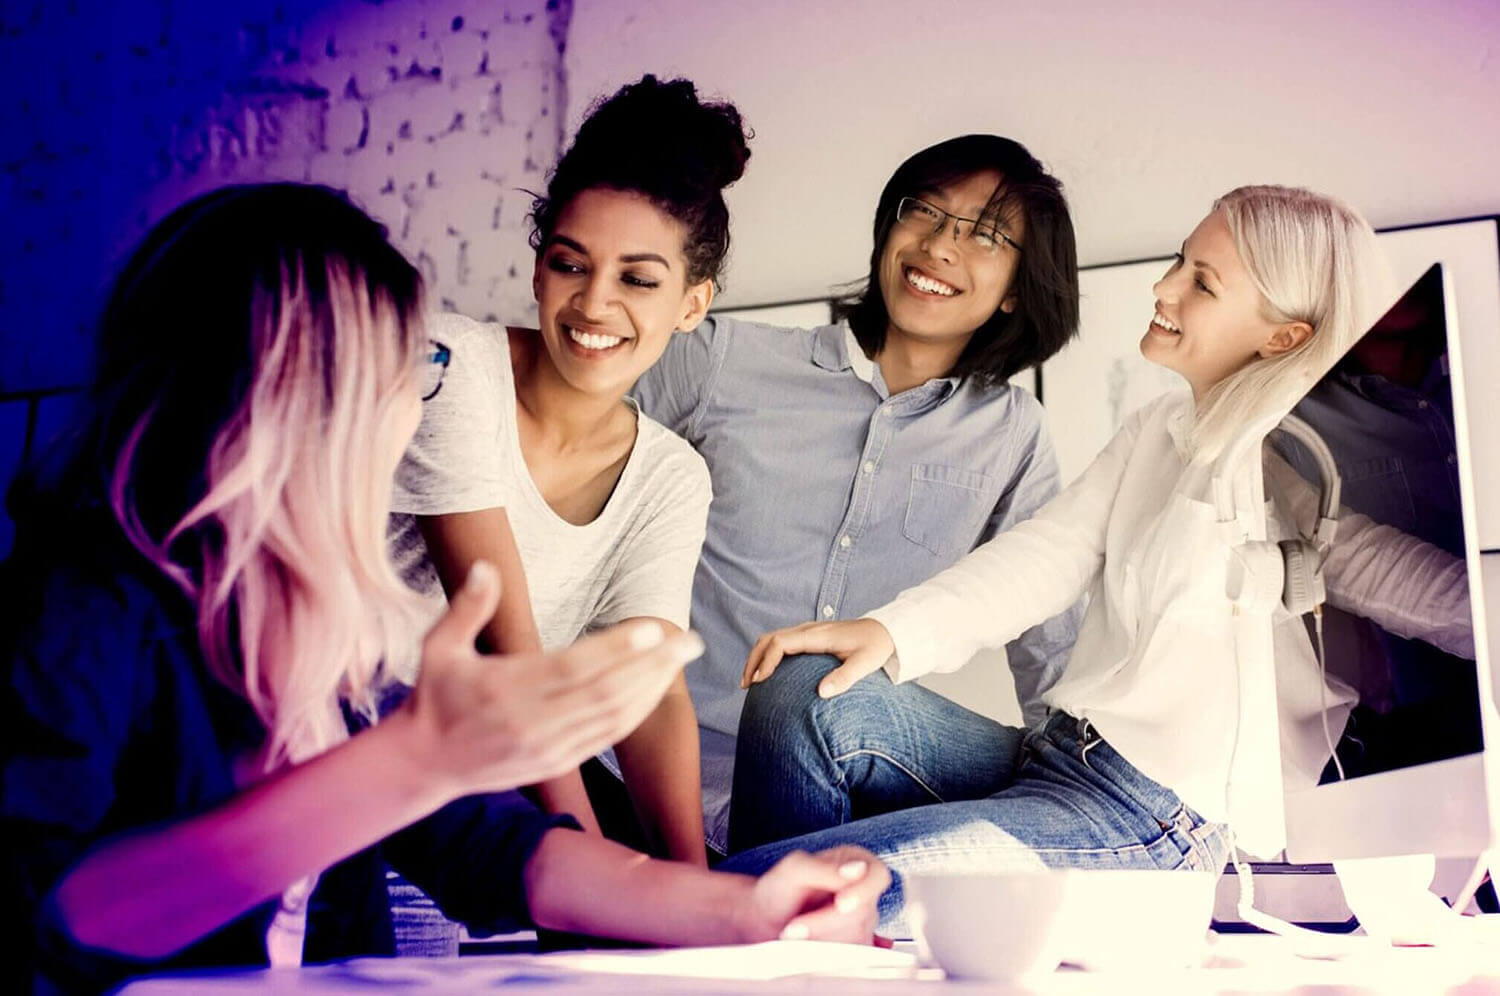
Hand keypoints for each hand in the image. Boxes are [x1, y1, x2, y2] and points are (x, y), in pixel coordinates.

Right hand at [401, 561, 703, 798]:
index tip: (653, 629)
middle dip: (654, 666)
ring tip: (681, 660)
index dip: (617, 650)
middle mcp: (532, 723)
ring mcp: (547, 748)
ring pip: (613, 718)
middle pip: (606, 693)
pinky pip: (605, 738)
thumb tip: (484, 565)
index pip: (573, 668)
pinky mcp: (555, 764)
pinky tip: (654, 690)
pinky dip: (635, 713)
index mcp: (505, 690)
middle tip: (689, 641)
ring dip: (652, 688)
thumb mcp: (437, 648)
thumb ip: (467, 608)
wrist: (424, 764)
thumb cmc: (435, 697)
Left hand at [738, 848, 889, 944]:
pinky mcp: (856, 949)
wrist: (766, 921)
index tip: (841, 904)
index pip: (877, 876)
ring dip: (822, 941)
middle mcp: (865, 892)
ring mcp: (864, 923)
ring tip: (794, 936)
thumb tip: (858, 869)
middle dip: (825, 923)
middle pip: (864, 913)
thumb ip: (824, 867)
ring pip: (857, 939)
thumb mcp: (794, 869)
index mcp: (857, 862)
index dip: (863, 891)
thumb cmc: (779, 889)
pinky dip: (826, 957)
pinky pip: (852, 959)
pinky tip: (807, 949)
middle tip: (793, 929)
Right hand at [741, 618, 895, 697]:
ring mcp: (807, 631)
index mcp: (817, 636)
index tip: (758, 681)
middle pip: (769, 639)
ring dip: (758, 657)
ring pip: (772, 639)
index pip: (780, 643)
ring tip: (750, 682)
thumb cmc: (875, 647)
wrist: (884, 631)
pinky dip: (767, 655)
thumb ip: (844, 678)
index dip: (765, 661)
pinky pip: (781, 643)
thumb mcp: (865, 664)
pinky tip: (767, 674)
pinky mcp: (809, 636)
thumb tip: (821, 693)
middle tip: (745, 685)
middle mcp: (808, 630)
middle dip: (753, 660)